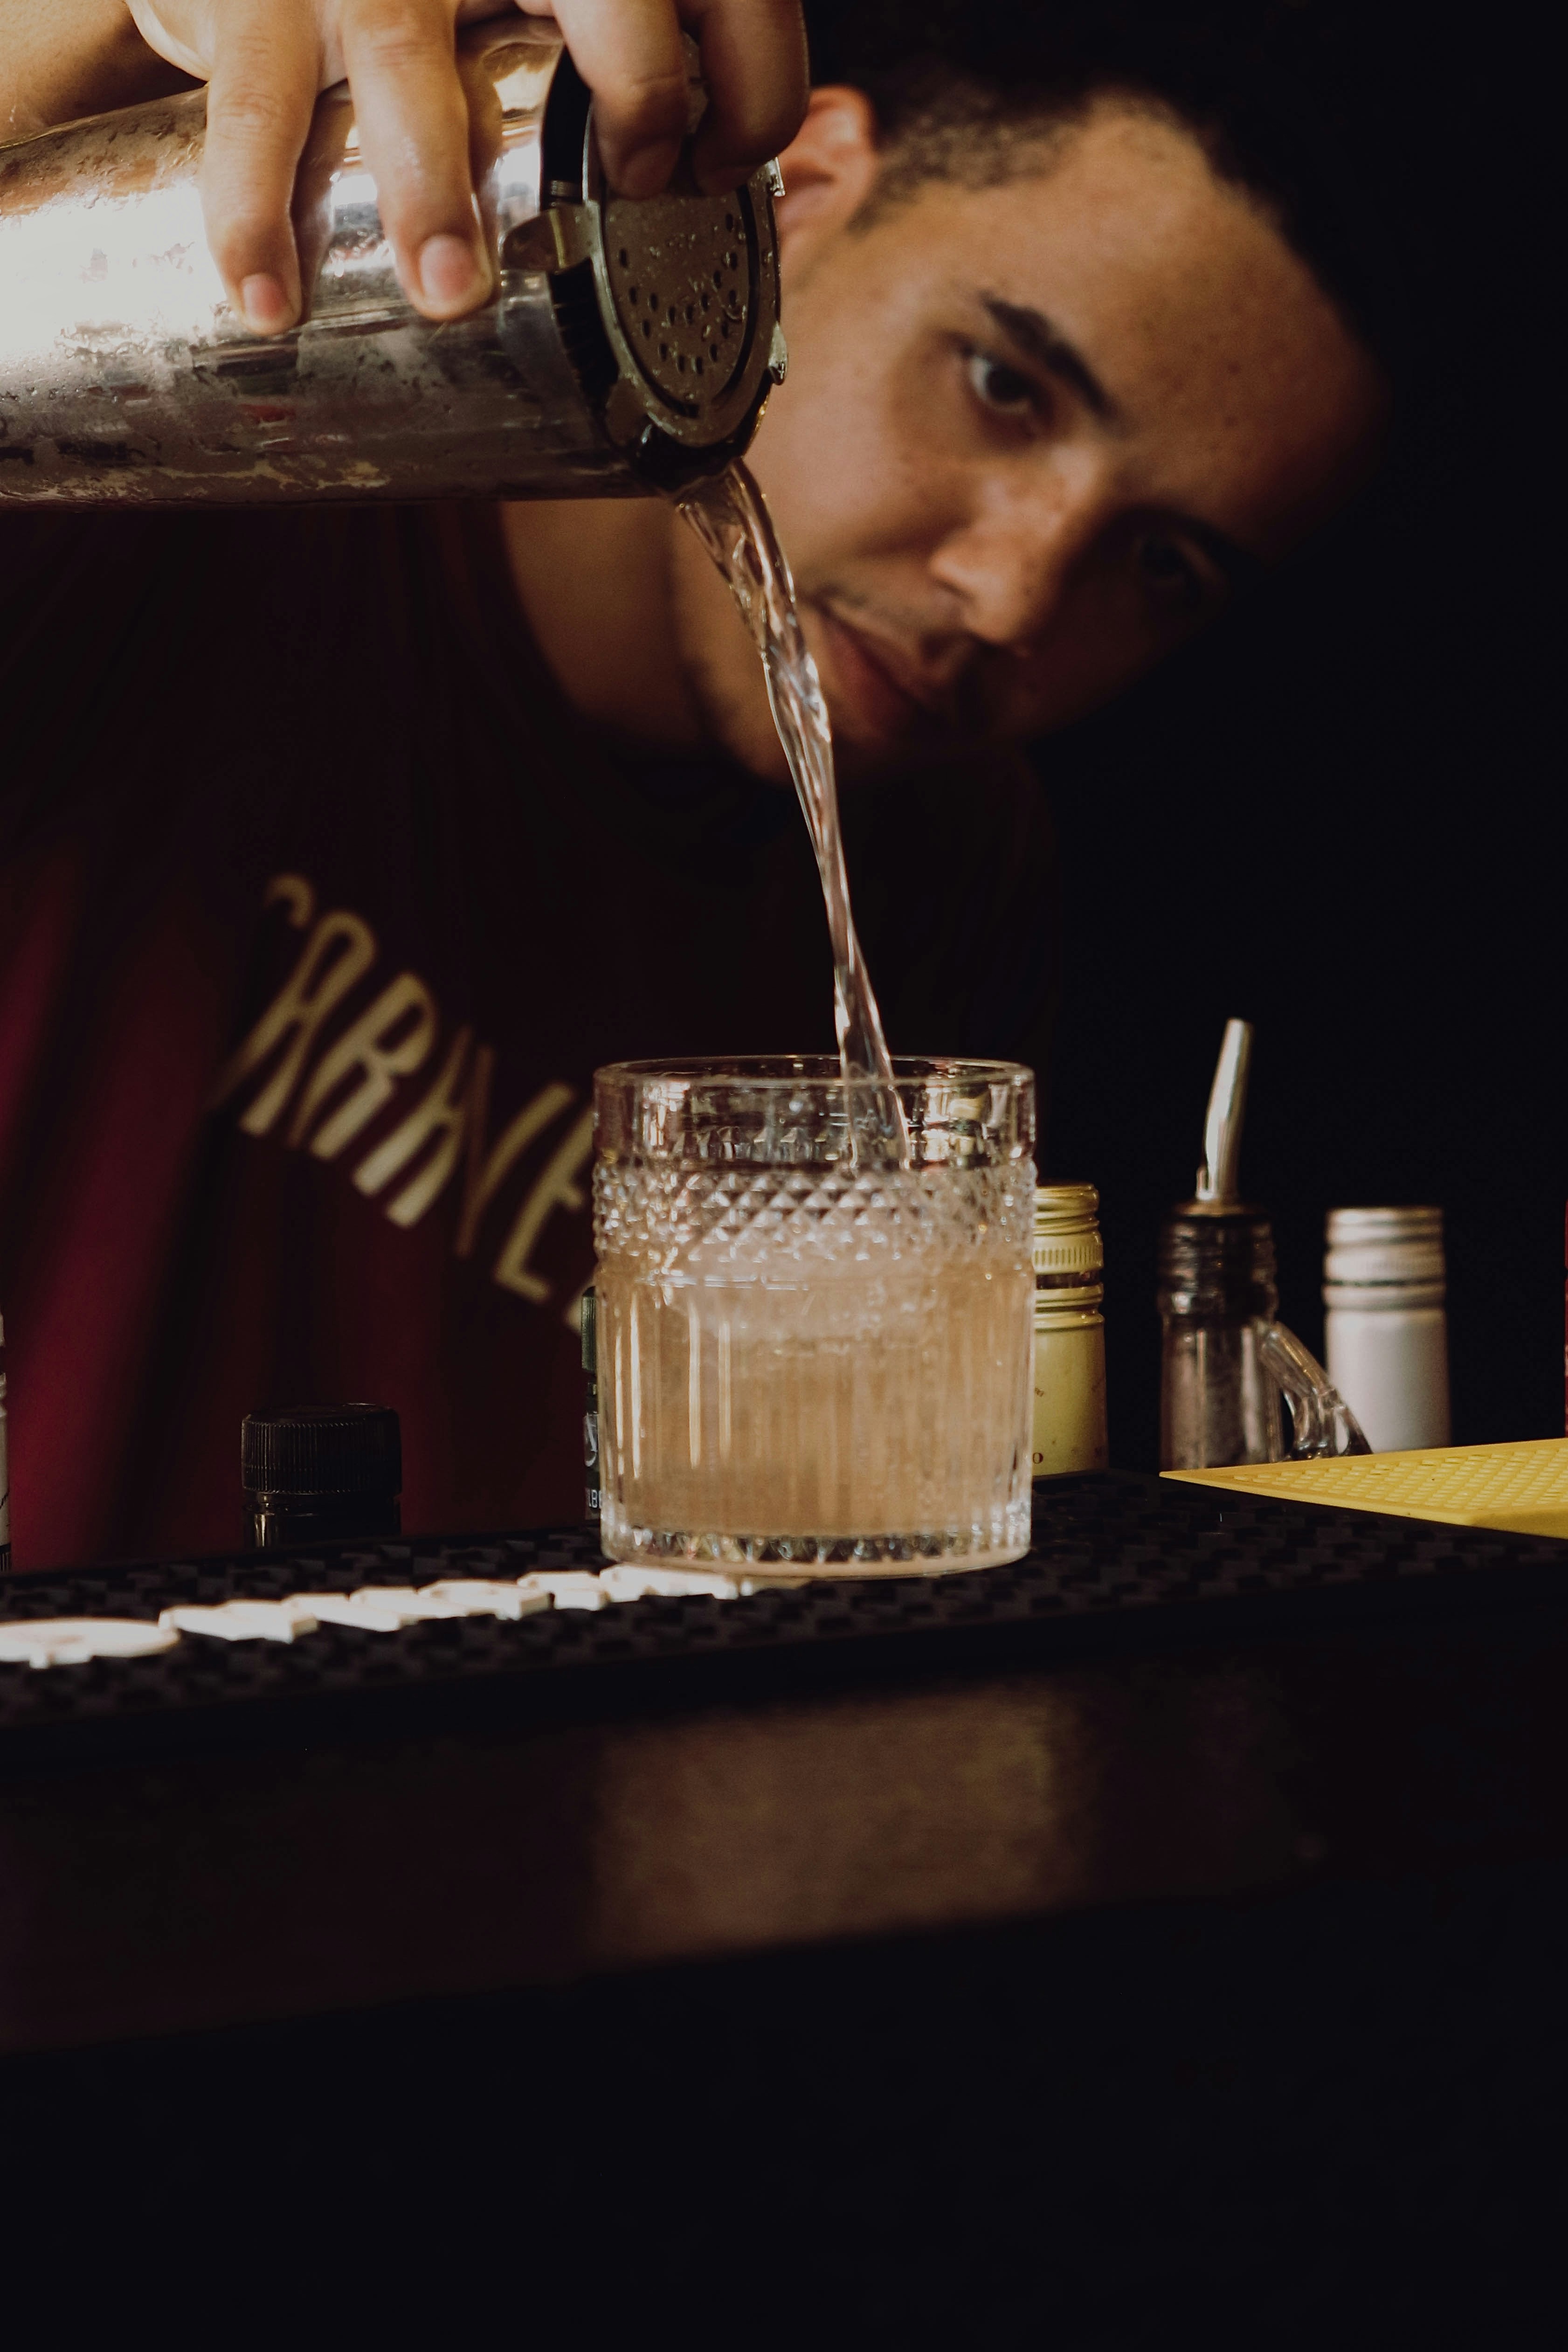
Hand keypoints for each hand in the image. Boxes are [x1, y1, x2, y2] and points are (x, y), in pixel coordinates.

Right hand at [124, 1, 807, 332]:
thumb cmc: (466, 8)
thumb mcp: (577, 19)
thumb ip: (700, 73)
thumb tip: (844, 147)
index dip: (757, 82)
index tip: (728, 172)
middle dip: (634, 88)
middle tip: (634, 190)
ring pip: (401, 46)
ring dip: (428, 181)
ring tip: (448, 290)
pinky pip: (251, 107)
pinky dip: (253, 210)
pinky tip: (270, 298)